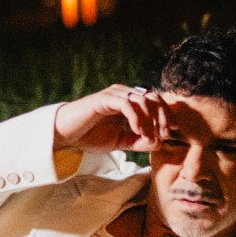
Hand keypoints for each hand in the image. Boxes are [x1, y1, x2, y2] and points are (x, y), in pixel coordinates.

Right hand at [53, 84, 168, 154]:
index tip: (170, 133)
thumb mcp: (120, 142)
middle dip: (163, 116)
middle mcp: (123, 94)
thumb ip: (139, 142)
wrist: (65, 135)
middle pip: (153, 97)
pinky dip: (136, 116)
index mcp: (129, 102)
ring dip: (150, 119)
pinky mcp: (104, 98)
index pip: (155, 102)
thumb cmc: (90, 136)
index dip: (166, 115)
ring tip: (149, 136)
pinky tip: (137, 130)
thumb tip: (159, 142)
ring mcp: (114, 94)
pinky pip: (127, 103)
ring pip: (142, 99)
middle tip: (165, 134)